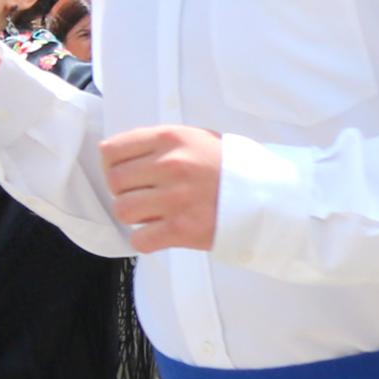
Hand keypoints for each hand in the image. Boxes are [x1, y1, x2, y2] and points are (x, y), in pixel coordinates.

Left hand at [100, 126, 225, 251]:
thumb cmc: (229, 167)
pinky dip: (145, 240)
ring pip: (123, 211)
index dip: (113, 165)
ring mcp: (175, 199)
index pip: (112, 150)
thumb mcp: (196, 138)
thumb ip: (159, 143)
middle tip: (142, 196)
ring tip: (152, 215)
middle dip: (124, 191)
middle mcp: (169, 166)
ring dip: (134, 216)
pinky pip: (140, 240)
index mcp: (170, 139)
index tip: (126, 173)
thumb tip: (118, 156)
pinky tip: (159, 233)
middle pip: (115, 182)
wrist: (266, 196)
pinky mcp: (182, 230)